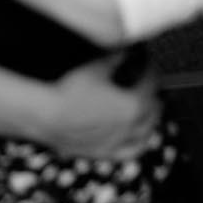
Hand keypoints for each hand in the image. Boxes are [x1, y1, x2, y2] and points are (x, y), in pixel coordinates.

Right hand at [34, 54, 164, 157]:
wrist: (48, 116)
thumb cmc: (70, 90)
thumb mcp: (95, 68)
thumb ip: (114, 58)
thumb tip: (125, 50)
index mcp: (133, 104)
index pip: (150, 85)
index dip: (150, 71)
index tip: (147, 63)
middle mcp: (130, 127)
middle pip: (153, 112)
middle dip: (154, 96)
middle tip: (150, 86)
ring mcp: (118, 142)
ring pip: (145, 135)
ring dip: (150, 122)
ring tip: (148, 115)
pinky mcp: (105, 153)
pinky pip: (129, 152)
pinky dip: (137, 144)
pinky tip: (134, 140)